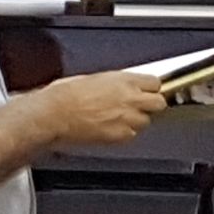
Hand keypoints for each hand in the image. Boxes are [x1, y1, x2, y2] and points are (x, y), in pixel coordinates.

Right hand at [38, 71, 165, 144]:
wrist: (54, 114)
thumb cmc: (65, 95)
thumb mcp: (93, 78)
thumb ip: (113, 83)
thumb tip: (118, 86)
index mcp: (123, 80)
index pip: (154, 82)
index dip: (150, 88)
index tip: (146, 91)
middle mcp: (129, 98)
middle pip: (159, 103)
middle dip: (151, 105)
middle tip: (141, 106)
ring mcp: (126, 118)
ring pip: (146, 122)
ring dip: (137, 120)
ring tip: (120, 119)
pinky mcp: (119, 135)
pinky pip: (131, 135)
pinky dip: (124, 134)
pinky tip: (111, 129)